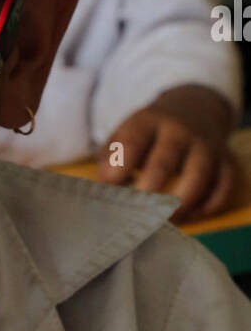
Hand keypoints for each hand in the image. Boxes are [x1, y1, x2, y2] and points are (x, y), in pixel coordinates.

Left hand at [97, 86, 235, 221]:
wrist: (193, 109)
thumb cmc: (149, 133)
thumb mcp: (124, 134)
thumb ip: (109, 159)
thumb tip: (104, 189)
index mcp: (149, 121)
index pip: (133, 141)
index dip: (120, 166)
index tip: (109, 187)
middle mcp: (180, 130)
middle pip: (165, 160)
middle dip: (148, 189)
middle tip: (135, 212)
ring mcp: (206, 145)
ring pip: (198, 176)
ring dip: (179, 203)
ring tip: (162, 221)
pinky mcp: (226, 161)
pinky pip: (223, 187)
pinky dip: (208, 206)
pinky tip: (189, 215)